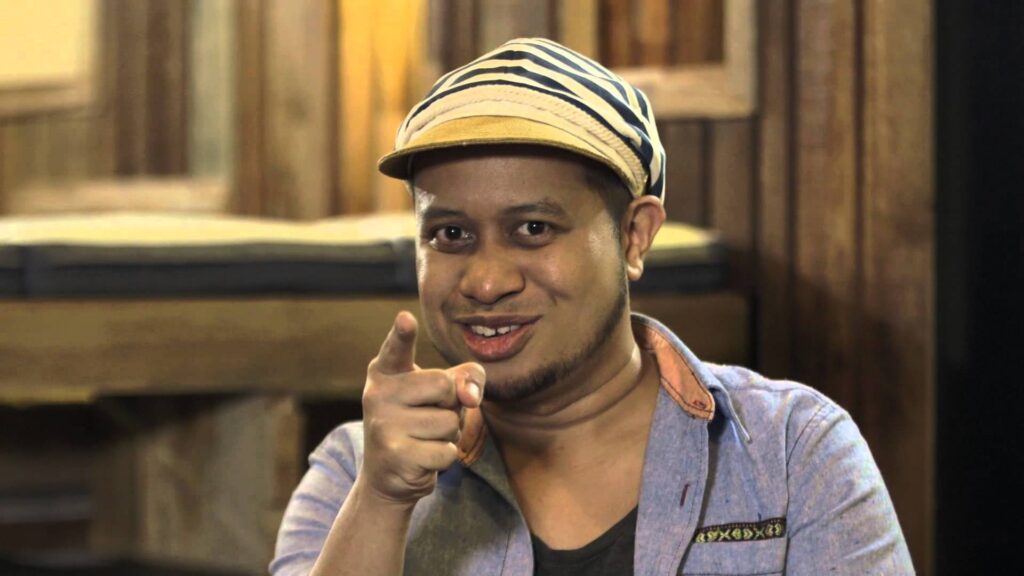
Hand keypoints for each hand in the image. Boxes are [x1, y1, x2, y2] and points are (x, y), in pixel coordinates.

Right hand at [358, 311, 484, 505]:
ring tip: (423, 438)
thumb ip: (465, 378)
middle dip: (449, 404)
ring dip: (448, 434)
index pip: (397, 348)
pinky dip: (445, 457)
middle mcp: (377, 394)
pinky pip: (447, 451)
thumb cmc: (419, 421)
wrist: (388, 476)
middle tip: (427, 416)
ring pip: (448, 422)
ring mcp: (383, 426)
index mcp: (385, 372)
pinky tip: (423, 458)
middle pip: (444, 385)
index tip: (406, 318)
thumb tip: (471, 396)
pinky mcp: (396, 456)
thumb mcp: (441, 393)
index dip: (403, 333)